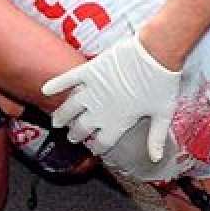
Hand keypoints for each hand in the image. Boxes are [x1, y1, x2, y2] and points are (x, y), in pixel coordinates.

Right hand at [41, 34, 180, 161]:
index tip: (95, 149)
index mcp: (120, 120)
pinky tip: (46, 89)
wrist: (156, 52)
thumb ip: (156, 137)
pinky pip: (69, 79)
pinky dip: (56, 84)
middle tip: (73, 136)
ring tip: (56, 122)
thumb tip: (156, 158)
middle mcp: (102, 108)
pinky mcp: (91, 70)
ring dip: (62, 116)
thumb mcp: (163, 113)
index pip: (104, 141)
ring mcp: (94, 89)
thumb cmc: (162, 82)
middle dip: (77, 134)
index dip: (98, 147)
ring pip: (71, 107)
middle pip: (83, 127)